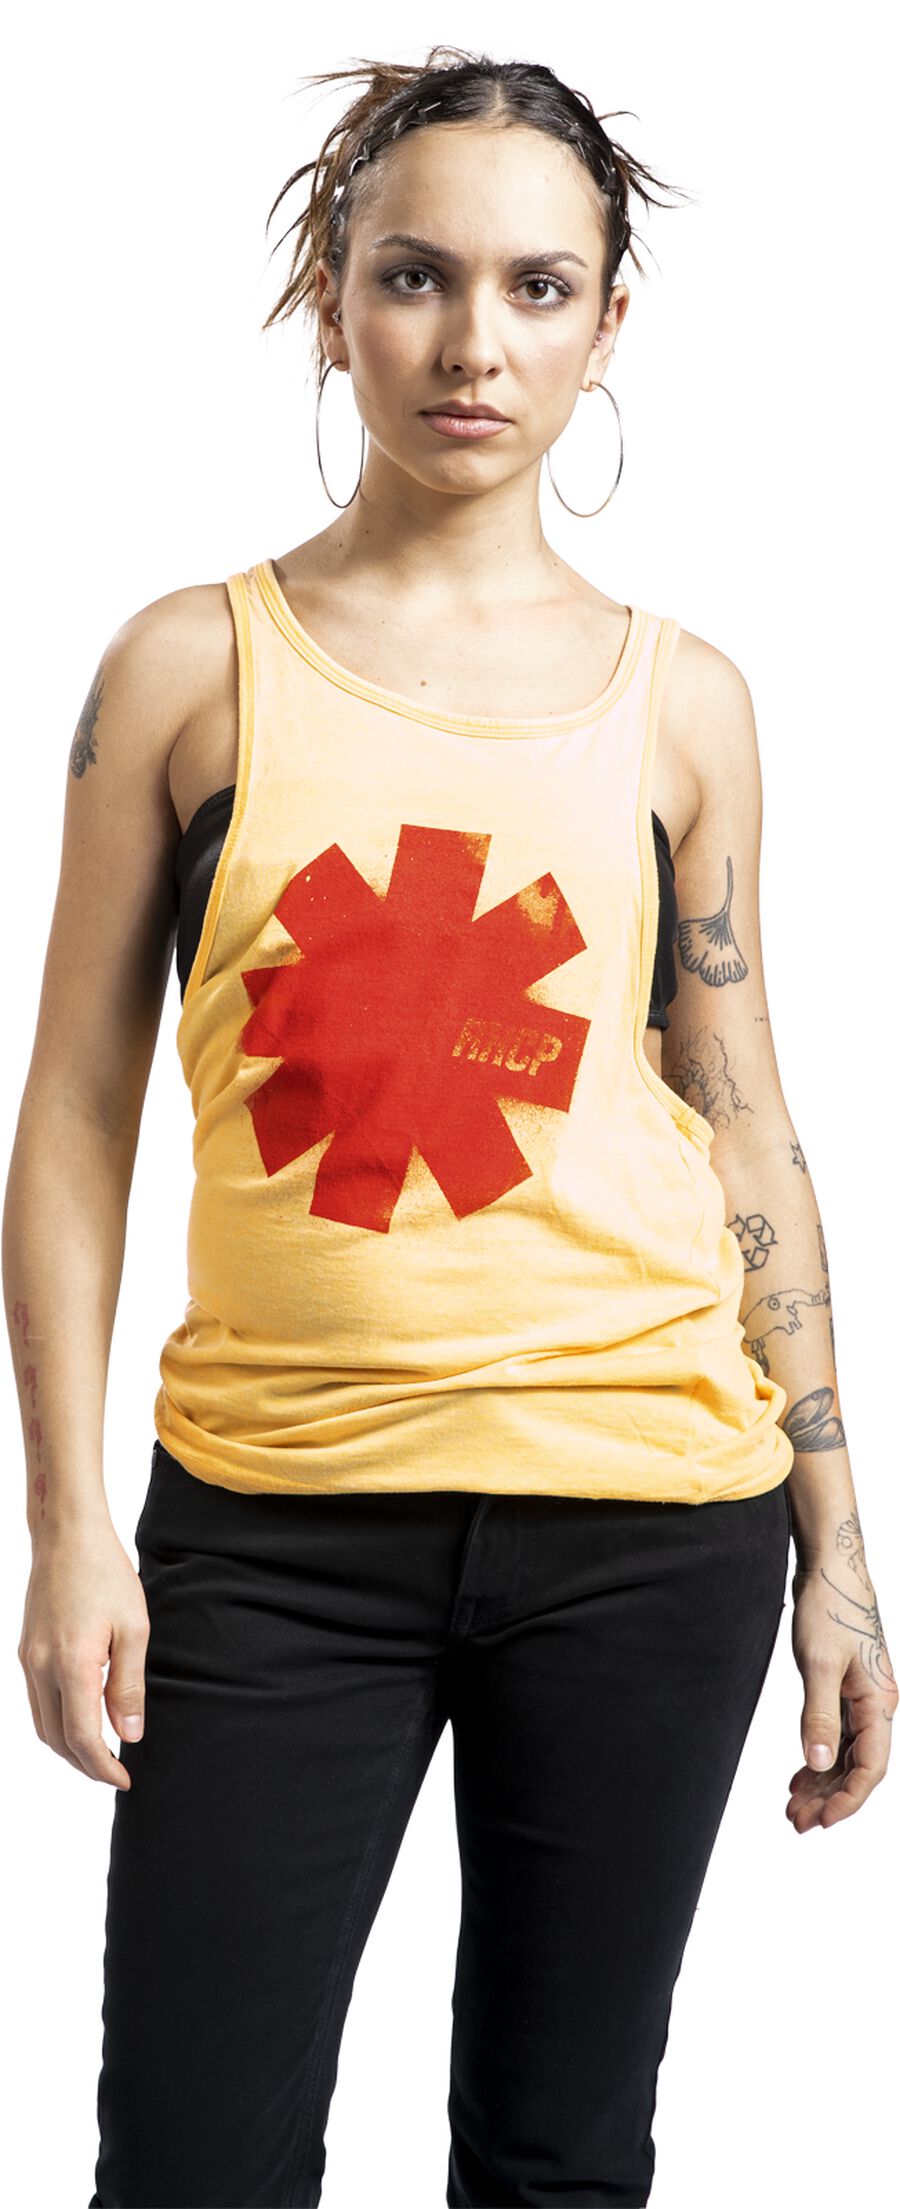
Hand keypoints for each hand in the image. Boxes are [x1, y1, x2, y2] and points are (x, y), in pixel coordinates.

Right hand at [18, 1516, 149, 1790]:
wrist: (67, 1535)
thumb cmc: (106, 1574)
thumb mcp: (133, 1629)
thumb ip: (129, 1685)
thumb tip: (130, 1733)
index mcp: (71, 1665)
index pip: (82, 1737)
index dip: (103, 1767)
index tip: (125, 1778)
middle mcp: (41, 1667)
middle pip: (57, 1740)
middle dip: (85, 1765)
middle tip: (115, 1772)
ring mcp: (29, 1659)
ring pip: (41, 1725)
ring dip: (68, 1747)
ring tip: (100, 1754)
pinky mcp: (26, 1650)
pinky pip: (36, 1702)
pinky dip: (55, 1723)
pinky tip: (79, 1719)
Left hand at [787, 1539, 896, 1830]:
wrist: (830, 1564)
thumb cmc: (829, 1605)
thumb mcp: (819, 1663)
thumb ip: (820, 1715)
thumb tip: (820, 1763)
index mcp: (879, 1701)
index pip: (871, 1767)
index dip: (848, 1800)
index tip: (821, 1822)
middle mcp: (877, 1703)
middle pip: (859, 1766)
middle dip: (830, 1798)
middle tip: (796, 1822)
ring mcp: (862, 1695)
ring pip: (847, 1753)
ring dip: (822, 1781)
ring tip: (793, 1806)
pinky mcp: (846, 1686)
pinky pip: (838, 1733)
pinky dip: (820, 1756)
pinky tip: (800, 1774)